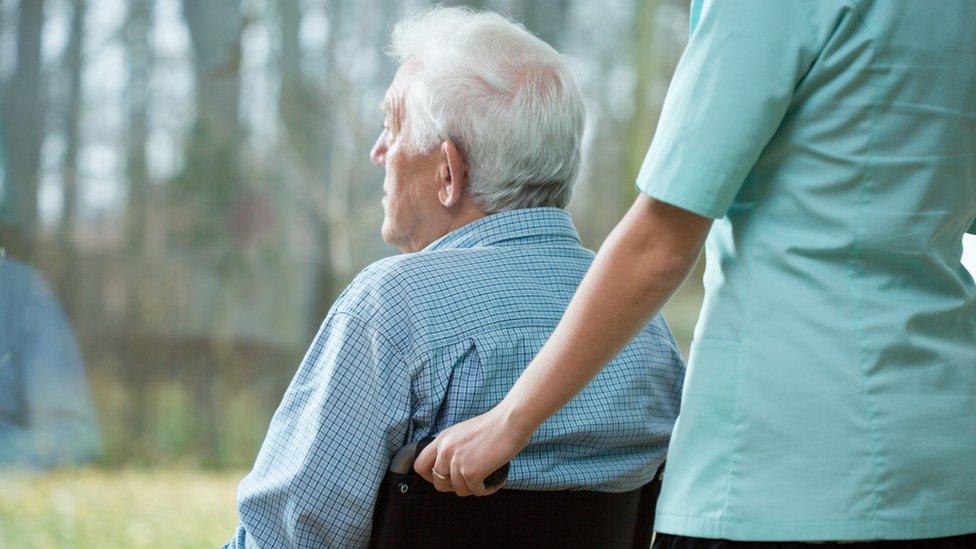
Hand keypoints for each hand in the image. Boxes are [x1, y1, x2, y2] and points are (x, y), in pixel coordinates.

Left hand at [414, 403, 532, 496]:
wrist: (510, 422)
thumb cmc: (494, 425)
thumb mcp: (462, 432)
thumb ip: (452, 447)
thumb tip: (452, 467)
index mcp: (442, 439)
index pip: (420, 465)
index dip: (430, 476)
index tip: (445, 477)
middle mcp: (445, 451)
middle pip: (438, 483)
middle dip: (454, 486)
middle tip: (469, 480)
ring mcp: (457, 463)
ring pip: (458, 490)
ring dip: (473, 488)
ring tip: (486, 479)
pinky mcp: (471, 473)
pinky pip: (476, 491)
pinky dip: (487, 489)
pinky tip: (495, 481)